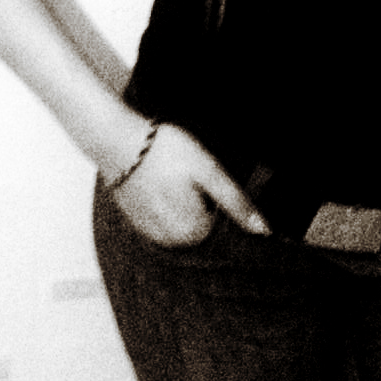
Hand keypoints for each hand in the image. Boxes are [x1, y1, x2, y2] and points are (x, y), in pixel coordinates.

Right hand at [112, 122, 270, 245]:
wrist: (115, 139)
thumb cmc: (164, 151)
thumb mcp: (208, 170)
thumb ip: (236, 202)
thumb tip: (265, 231)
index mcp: (192, 232)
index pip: (222, 223)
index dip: (217, 197)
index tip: (205, 177)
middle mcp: (170, 241)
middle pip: (201, 224)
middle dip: (201, 201)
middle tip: (186, 170)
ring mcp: (150, 232)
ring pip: (180, 220)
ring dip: (181, 201)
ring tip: (170, 173)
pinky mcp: (135, 220)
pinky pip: (160, 217)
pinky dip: (163, 201)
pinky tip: (157, 179)